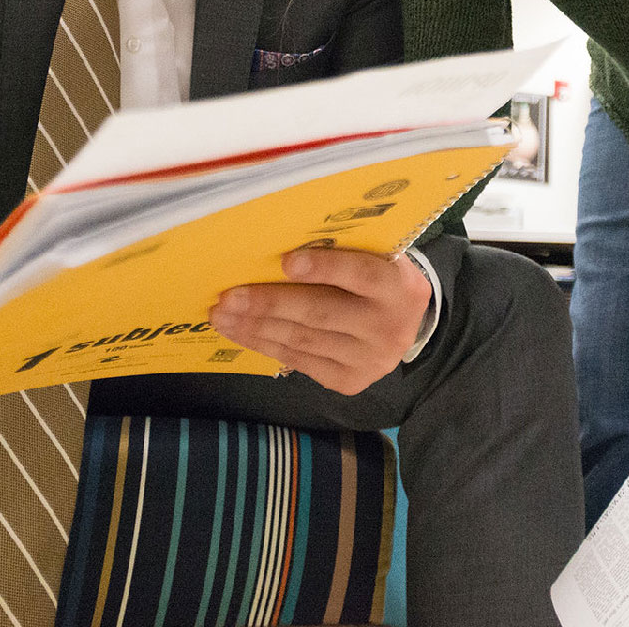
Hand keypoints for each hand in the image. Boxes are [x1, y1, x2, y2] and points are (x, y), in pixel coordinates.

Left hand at [211, 248, 432, 395]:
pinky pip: (300, 361)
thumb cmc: (375, 277)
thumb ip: (340, 252)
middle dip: (269, 303)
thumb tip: (275, 246)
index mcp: (400, 286)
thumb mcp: (373, 257)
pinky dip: (266, 345)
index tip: (286, 260)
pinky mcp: (350, 381)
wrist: (405, 323)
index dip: (323, 267)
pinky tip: (241, 332)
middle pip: (321, 312)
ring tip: (223, 316)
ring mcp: (371, 360)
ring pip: (303, 341)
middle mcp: (390, 327)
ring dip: (256, 327)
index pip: (360, 274)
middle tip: (228, 297)